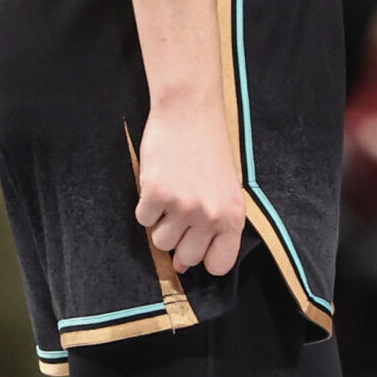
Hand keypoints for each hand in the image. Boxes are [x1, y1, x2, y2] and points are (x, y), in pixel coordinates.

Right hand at [134, 102, 247, 275]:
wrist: (190, 111)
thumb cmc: (208, 148)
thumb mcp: (223, 189)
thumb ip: (212, 227)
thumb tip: (181, 266)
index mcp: (233, 216)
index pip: (220, 264)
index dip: (204, 257)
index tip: (196, 244)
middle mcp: (210, 215)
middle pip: (186, 257)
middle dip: (179, 240)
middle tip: (180, 210)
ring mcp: (183, 206)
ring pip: (160, 241)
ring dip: (161, 222)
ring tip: (171, 192)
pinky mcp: (157, 194)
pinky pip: (143, 219)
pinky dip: (146, 205)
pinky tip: (158, 181)